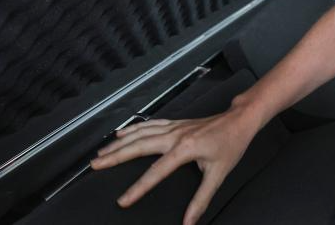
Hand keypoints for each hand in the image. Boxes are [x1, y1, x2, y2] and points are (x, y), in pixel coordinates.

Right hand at [90, 108, 260, 224]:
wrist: (239, 120)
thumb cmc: (231, 144)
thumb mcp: (218, 174)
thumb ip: (201, 199)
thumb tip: (190, 221)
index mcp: (184, 149)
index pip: (155, 172)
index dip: (138, 188)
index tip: (123, 200)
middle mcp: (175, 136)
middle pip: (138, 146)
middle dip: (115, 157)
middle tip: (95, 165)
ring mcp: (174, 128)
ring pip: (140, 134)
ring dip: (119, 143)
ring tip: (101, 152)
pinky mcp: (175, 124)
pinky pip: (149, 125)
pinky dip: (133, 129)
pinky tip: (121, 133)